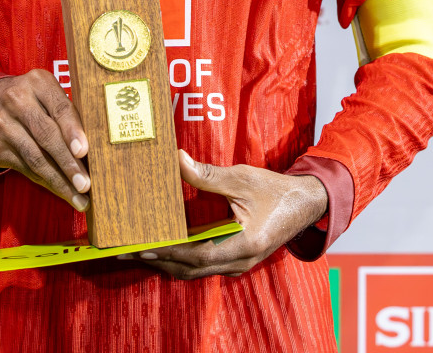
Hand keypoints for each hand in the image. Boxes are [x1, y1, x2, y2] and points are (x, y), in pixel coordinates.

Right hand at [0, 70, 89, 210]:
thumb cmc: (29, 99)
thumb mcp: (44, 92)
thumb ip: (66, 112)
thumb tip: (93, 148)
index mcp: (38, 82)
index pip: (60, 108)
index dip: (73, 131)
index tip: (84, 151)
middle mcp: (17, 101)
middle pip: (47, 136)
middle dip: (68, 164)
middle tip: (86, 184)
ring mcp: (3, 125)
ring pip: (36, 158)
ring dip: (59, 181)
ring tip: (78, 197)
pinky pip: (26, 168)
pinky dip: (46, 182)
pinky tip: (60, 191)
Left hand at [121, 150, 327, 278]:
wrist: (306, 203)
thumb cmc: (275, 190)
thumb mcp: (242, 178)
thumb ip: (208, 175)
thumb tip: (177, 161)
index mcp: (243, 245)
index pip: (197, 255)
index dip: (167, 253)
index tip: (140, 248)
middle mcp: (240, 261)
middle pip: (191, 268)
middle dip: (158, 261)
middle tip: (126, 251)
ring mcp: (239, 264)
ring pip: (196, 270)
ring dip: (167, 262)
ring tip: (139, 252)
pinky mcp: (237, 259)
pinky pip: (204, 265)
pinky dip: (182, 259)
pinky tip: (165, 249)